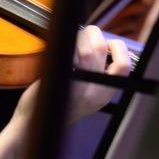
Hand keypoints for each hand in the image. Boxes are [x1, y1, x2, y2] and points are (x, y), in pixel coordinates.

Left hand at [14, 25, 129, 125]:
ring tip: (66, 44)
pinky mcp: (59, 83)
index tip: (106, 42)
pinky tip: (56, 51)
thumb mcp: (86, 94)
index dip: (118, 47)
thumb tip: (96, 44)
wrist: (35, 124)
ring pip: (84, 49)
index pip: (123, 65)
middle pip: (100, 48)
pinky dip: (63, 48)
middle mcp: (95, 90)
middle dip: (90, 34)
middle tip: (78, 36)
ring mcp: (77, 87)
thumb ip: (94, 74)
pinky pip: (67, 56)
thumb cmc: (57, 104)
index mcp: (104, 93)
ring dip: (74, 38)